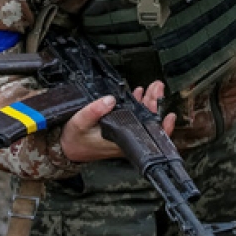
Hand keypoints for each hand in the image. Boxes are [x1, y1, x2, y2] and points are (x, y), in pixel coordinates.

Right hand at [60, 81, 176, 162]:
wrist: (65, 148)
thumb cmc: (73, 139)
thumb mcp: (79, 123)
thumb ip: (94, 111)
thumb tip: (110, 99)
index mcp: (120, 141)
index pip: (148, 136)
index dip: (162, 127)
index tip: (170, 115)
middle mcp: (125, 140)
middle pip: (147, 123)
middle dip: (155, 104)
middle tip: (157, 87)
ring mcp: (123, 134)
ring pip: (142, 118)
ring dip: (148, 102)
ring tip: (151, 87)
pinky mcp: (118, 129)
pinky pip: (133, 117)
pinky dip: (137, 104)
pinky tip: (138, 94)